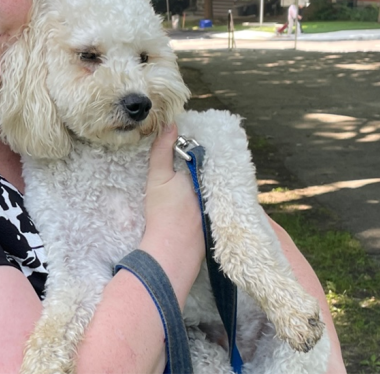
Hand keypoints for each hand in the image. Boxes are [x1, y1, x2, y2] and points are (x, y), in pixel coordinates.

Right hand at [139, 124, 205, 302]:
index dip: (194, 148)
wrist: (171, 253)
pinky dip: (209, 197)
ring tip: (188, 181)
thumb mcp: (158, 179)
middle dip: (201, 165)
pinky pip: (217, 202)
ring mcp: (221, 206)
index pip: (204, 154)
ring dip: (205, 181)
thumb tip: (170, 125)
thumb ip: (162, 151)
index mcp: (206, 175)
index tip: (183, 144)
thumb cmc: (163, 216)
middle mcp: (219, 189)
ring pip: (214, 186)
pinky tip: (194, 201)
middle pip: (211, 170)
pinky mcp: (219, 222)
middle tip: (185, 162)